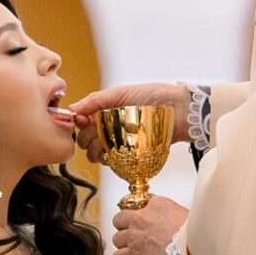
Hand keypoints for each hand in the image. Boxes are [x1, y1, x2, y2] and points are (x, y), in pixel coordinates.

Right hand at [67, 82, 187, 164]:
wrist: (182, 112)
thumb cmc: (156, 96)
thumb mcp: (123, 93)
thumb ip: (97, 100)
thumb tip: (73, 108)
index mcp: (106, 109)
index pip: (82, 119)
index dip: (79, 123)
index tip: (84, 121)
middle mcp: (110, 125)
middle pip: (86, 138)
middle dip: (86, 139)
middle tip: (96, 135)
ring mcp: (120, 140)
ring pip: (96, 152)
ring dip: (95, 152)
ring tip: (103, 149)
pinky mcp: (130, 154)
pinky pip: (112, 162)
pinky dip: (107, 161)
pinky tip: (111, 157)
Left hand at [110, 194, 188, 254]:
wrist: (194, 248)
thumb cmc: (193, 232)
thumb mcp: (180, 210)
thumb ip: (165, 208)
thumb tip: (159, 209)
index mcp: (153, 205)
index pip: (134, 203)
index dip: (133, 213)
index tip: (136, 218)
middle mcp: (140, 220)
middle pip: (119, 221)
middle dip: (125, 227)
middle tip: (133, 233)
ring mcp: (135, 238)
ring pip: (117, 240)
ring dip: (123, 244)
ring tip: (131, 248)